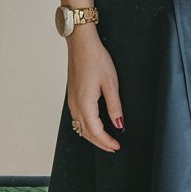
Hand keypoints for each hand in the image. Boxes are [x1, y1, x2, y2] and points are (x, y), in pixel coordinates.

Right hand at [66, 28, 124, 151]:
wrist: (81, 44)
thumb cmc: (95, 59)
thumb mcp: (111, 83)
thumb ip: (115, 106)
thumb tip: (119, 124)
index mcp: (85, 104)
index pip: (95, 132)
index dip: (106, 142)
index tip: (117, 146)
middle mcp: (75, 105)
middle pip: (86, 133)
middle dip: (100, 143)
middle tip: (113, 147)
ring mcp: (71, 101)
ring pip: (80, 127)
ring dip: (92, 136)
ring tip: (106, 139)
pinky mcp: (72, 96)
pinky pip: (77, 118)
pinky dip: (87, 126)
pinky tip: (95, 124)